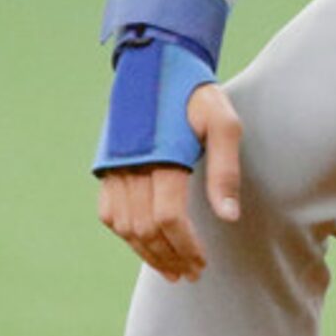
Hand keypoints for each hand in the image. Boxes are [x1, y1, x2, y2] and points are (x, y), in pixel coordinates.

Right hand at [96, 83, 241, 280]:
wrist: (154, 62)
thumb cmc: (195, 93)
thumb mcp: (223, 122)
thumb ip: (225, 170)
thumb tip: (228, 217)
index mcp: (161, 156)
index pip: (167, 218)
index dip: (185, 246)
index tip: (202, 262)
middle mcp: (131, 165)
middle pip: (145, 229)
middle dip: (169, 256)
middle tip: (190, 274)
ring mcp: (114, 166)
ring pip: (123, 226)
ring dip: (146, 252)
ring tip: (171, 269)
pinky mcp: (107, 165)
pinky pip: (108, 212)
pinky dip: (126, 234)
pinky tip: (145, 245)